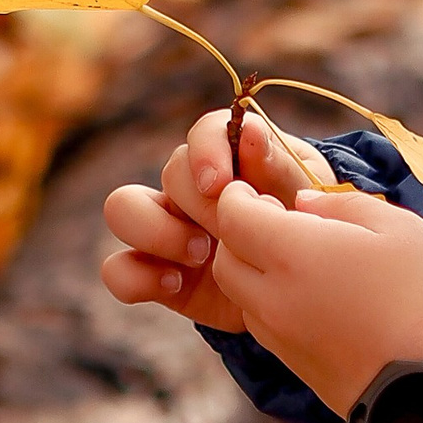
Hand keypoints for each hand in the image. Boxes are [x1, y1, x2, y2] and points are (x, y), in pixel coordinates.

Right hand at [99, 104, 328, 328]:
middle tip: (229, 234)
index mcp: (233, 158)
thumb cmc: (305, 229)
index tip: (219, 183)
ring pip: (122, 207)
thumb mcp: (305, 195)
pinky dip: (136, 277)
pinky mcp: (155, 272)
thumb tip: (248, 131)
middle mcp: (191, 186)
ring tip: (198, 256)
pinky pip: (117, 269)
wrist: (299, 291)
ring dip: (155, 230)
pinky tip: (176, 285)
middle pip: (170, 171)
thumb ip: (277, 164)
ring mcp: (167, 228)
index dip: (206, 152)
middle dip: (198, 204)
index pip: (205, 131)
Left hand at [210, 183, 422, 415]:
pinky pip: (263, 326)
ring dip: (252, 271)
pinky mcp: (296, 368)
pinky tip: (312, 294)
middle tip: (274, 219)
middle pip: (225, 260)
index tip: (257, 190)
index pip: (232, 217)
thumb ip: (341, 204)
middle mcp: (274, 299)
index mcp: (294, 255)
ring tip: (297, 258)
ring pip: (240, 296)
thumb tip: (301, 204)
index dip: (237, 196)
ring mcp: (282, 339)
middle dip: (238, 234)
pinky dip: (270, 302)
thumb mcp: (399, 227)